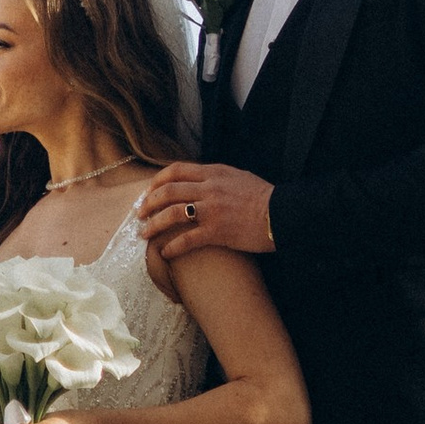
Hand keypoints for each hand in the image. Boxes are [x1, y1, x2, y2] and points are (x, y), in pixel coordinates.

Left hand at [137, 162, 274, 259]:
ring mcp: (212, 210)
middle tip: (140, 214)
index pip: (176, 170)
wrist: (284, 213)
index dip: (157, 181)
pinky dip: (172, 246)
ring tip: (144, 234)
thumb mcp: (239, 177)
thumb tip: (199, 181)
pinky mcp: (217, 232)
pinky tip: (165, 252)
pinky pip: (186, 239)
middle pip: (168, 191)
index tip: (149, 192)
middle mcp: (210, 188)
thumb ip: (216, 177)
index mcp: (214, 172)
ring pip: (172, 213)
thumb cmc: (265, 198)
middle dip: (149, 203)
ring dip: (154, 224)